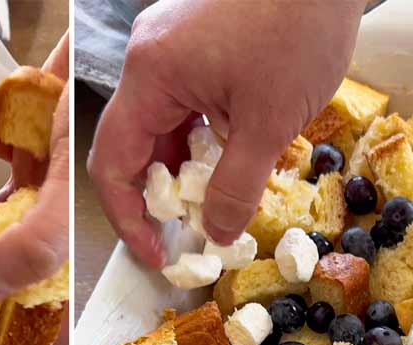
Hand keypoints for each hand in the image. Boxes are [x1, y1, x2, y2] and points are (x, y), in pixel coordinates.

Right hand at [88, 0, 361, 267]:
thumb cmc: (299, 24)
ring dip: (185, 167)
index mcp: (150, 76)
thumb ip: (237, 187)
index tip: (158, 252)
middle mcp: (148, 58)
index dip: (129, 219)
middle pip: (133, 146)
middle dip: (162, 196)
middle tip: (194, 231)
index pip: (112, 164)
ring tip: (218, 198)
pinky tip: (232, 154)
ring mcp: (169, 45)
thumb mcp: (271, 122)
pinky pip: (182, 101)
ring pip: (160, 126)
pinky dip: (200, 136)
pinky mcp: (194, 38)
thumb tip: (217, 234)